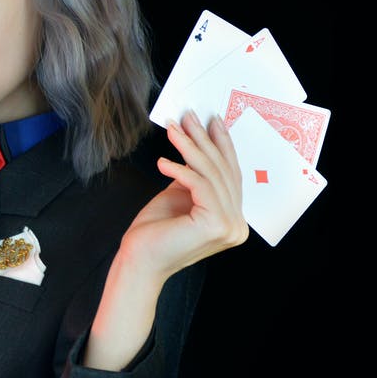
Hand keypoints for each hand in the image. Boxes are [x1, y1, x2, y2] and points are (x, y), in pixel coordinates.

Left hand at [118, 110, 248, 280]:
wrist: (138, 261)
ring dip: (189, 147)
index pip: (230, 175)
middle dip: (204, 139)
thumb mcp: (180, 196)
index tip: (211, 120)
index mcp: (233, 220)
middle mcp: (238, 225)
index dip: (222, 145)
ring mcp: (230, 227)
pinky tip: (163, 162)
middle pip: (222, 172)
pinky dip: (180, 169)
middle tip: (189, 116)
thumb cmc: (154, 232)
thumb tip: (199, 143)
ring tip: (173, 130)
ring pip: (211, 175)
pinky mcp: (216, 225)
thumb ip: (196, 177)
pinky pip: (199, 185)